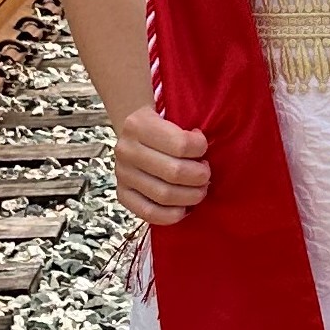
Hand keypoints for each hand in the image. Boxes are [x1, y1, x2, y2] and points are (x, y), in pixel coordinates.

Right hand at [114, 109, 209, 224]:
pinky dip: (172, 215)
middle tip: (206, 174)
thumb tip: (208, 151)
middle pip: (174, 173)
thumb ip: (189, 126)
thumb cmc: (162, 124)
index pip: (180, 144)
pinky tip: (185, 208)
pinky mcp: (122, 194)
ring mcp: (121, 174)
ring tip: (200, 189)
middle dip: (199, 177)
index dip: (200, 148)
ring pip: (164, 195)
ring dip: (191, 196)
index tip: (204, 147)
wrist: (133, 133)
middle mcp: (126, 150)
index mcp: (138, 124)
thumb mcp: (171, 114)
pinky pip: (149, 213)